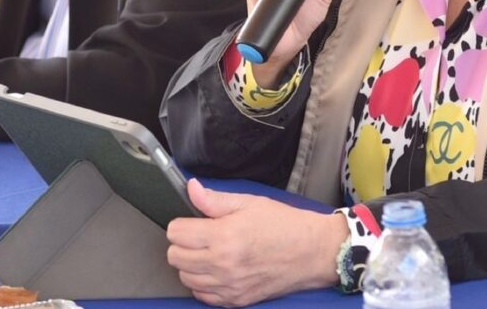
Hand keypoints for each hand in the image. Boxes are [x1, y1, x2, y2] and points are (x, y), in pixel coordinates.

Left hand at [167, 179, 346, 305]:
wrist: (311, 251)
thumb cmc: (284, 224)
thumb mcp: (250, 203)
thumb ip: (215, 200)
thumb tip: (192, 189)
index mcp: (224, 236)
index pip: (176, 234)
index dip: (180, 223)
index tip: (190, 221)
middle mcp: (223, 265)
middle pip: (175, 258)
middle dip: (182, 243)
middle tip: (199, 235)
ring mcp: (228, 286)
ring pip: (185, 278)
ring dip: (191, 264)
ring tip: (209, 251)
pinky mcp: (236, 300)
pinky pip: (202, 295)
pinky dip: (203, 283)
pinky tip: (216, 269)